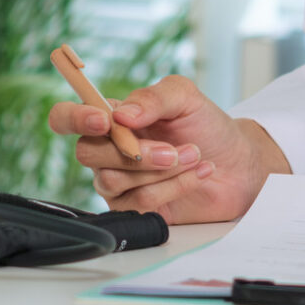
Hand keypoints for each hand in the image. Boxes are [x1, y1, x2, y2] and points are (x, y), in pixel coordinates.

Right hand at [47, 74, 289, 223]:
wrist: (238, 164)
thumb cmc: (207, 126)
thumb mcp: (185, 97)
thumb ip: (152, 98)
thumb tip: (121, 115)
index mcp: (111, 118)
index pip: (65, 117)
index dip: (74, 118)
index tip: (104, 121)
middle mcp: (108, 150)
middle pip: (87, 154)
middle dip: (133, 152)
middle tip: (173, 149)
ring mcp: (120, 182)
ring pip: (113, 180)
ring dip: (160, 169)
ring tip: (193, 155)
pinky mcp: (136, 208)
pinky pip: (140, 201)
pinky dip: (174, 186)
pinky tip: (197, 173)